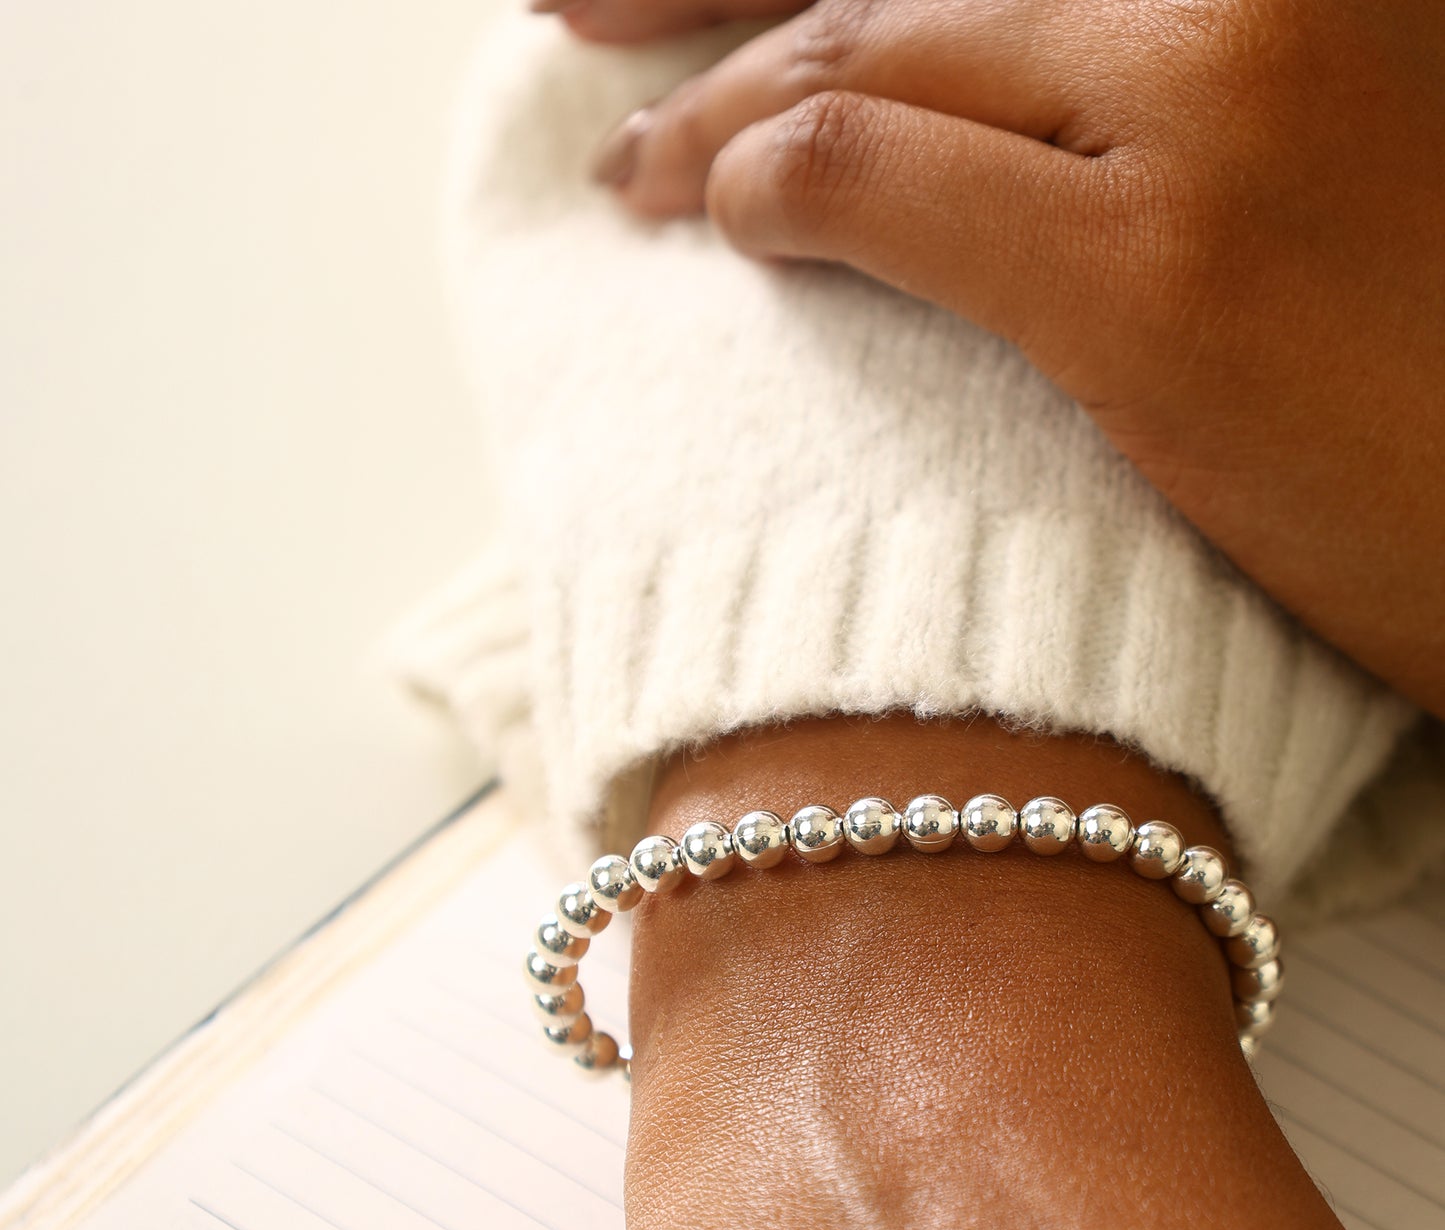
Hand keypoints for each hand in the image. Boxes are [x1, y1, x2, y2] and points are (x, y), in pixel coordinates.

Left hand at [572, 0, 1444, 716]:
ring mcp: (1218, 95)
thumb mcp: (1331, 139)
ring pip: (873, 49)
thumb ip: (1173, 74)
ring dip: (715, 112)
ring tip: (641, 172)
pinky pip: (879, 175)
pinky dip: (771, 188)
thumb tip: (992, 80)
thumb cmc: (1442, 361)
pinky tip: (723, 220)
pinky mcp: (1165, 265)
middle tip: (575, 9)